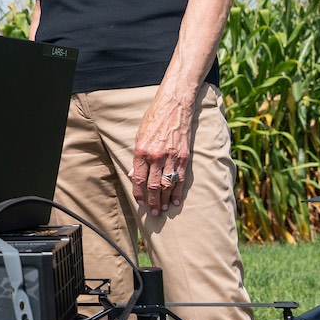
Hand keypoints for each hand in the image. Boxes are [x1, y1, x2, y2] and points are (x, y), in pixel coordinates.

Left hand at [129, 96, 193, 214]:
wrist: (174, 107)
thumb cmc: (154, 120)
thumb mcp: (139, 136)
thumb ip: (137, 157)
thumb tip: (135, 176)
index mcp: (142, 151)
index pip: (139, 178)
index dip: (139, 193)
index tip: (139, 203)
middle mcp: (156, 156)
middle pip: (153, 185)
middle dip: (152, 201)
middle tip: (152, 212)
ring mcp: (171, 157)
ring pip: (167, 185)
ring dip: (164, 199)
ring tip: (162, 209)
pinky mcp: (184, 156)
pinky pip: (180, 178)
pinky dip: (178, 191)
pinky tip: (175, 201)